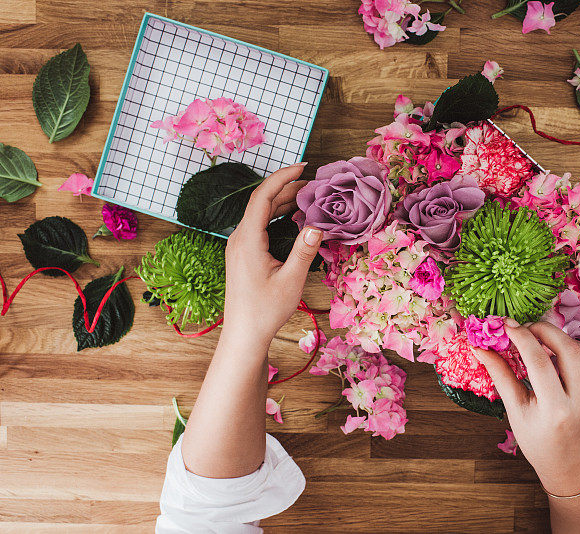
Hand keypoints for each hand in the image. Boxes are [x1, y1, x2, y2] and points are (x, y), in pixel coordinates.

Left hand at [222, 163, 321, 343]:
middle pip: (262, 202)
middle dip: (287, 188)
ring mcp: (238, 246)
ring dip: (283, 202)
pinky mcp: (242, 254)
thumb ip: (304, 251)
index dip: (283, 177)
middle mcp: (239, 238)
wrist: (244, 334)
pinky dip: (276, 217)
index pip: (263, 196)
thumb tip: (317, 226)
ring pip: (260, 214)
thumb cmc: (266, 310)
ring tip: (308, 197)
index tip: (303, 165)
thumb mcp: (291, 281)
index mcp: (248, 240)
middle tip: (313, 183)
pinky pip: (258, 226)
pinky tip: (293, 219)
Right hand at [474, 320, 579, 495]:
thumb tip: (479, 347)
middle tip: (526, 329)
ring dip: (561, 339)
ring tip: (543, 344)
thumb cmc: (537, 441)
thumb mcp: (515, 411)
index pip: (538, 360)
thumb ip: (500, 375)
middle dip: (544, 329)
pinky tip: (568, 353)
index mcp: (554, 409)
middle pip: (567, 348)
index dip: (520, 337)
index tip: (506, 325)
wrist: (568, 463)